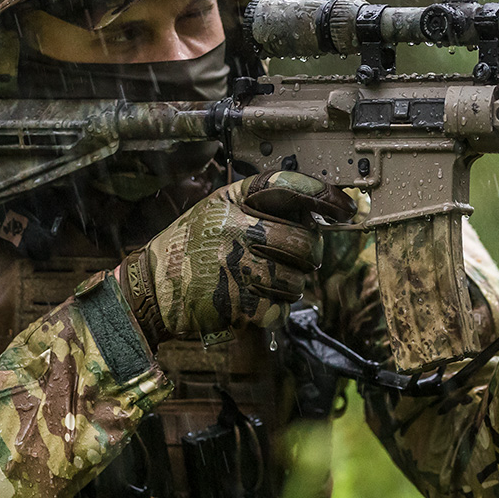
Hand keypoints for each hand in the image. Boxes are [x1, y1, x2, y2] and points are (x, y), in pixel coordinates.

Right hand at [119, 170, 356, 346]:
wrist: (150, 287)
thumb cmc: (193, 246)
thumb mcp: (217, 209)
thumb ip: (260, 205)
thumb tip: (315, 215)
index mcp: (232, 201)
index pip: (287, 186)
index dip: (324, 195)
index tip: (348, 207)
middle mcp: (234, 229)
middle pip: (304, 243)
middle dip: (309, 256)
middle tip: (298, 260)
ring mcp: (233, 267)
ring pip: (297, 280)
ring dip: (291, 286)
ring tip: (269, 281)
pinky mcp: (233, 304)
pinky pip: (279, 310)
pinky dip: (275, 311)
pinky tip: (256, 301)